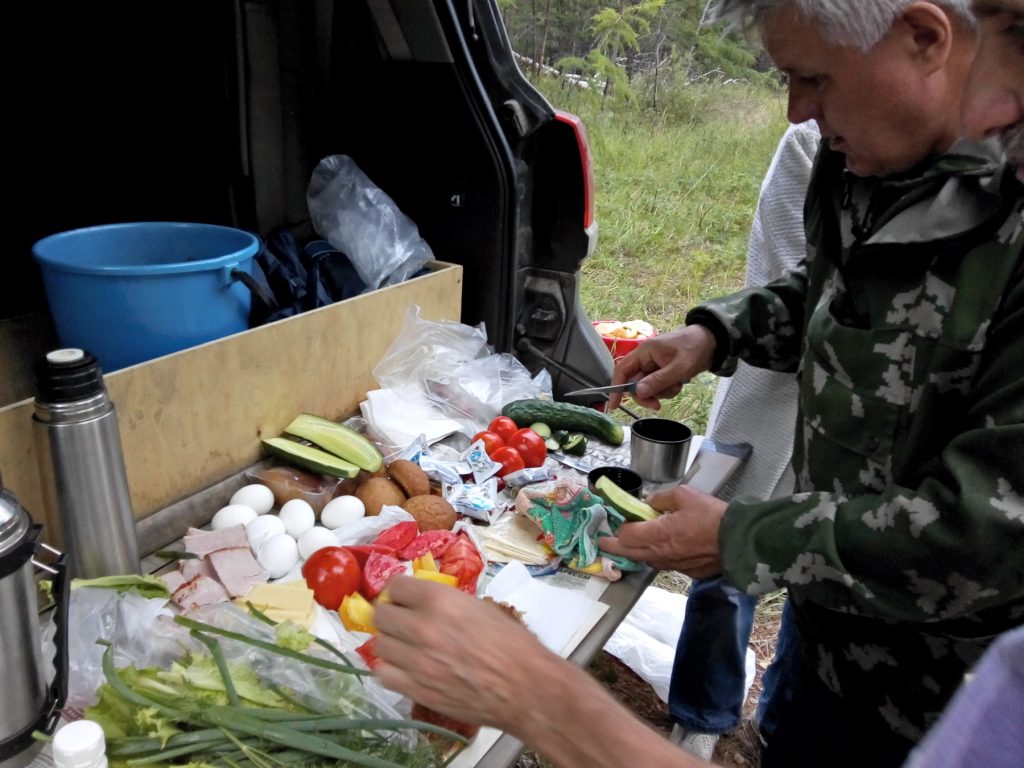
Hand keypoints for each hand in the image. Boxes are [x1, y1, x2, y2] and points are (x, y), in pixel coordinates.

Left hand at [373, 576, 560, 733]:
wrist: (524, 687)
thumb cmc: (512, 644)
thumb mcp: (479, 608)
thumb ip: (445, 602)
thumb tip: (421, 603)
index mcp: (440, 600)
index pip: (395, 586)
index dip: (401, 592)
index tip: (407, 599)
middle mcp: (422, 626)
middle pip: (381, 615)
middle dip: (392, 615)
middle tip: (404, 622)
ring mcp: (416, 660)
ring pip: (380, 644)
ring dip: (392, 643)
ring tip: (408, 647)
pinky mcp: (415, 689)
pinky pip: (383, 673)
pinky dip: (392, 669)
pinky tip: (406, 668)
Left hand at [599, 485, 726, 577]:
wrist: (739, 540)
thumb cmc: (712, 516)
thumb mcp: (684, 495)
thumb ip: (660, 499)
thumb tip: (648, 504)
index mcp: (657, 535)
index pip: (625, 536)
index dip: (620, 528)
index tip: (617, 521)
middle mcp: (661, 554)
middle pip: (629, 553)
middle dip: (614, 547)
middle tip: (604, 542)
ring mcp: (673, 565)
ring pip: (647, 560)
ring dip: (638, 552)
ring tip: (635, 542)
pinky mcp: (687, 572)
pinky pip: (666, 563)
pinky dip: (661, 555)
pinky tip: (666, 546)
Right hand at [608, 325, 715, 409]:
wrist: (712, 342)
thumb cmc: (695, 349)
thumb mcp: (678, 367)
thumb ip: (657, 381)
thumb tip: (637, 392)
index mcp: (644, 352)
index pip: (622, 370)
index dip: (616, 387)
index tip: (615, 405)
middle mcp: (646, 358)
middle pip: (635, 383)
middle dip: (647, 395)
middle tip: (658, 405)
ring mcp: (654, 365)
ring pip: (648, 387)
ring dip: (661, 392)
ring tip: (677, 385)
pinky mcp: (663, 371)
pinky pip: (658, 386)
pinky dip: (668, 389)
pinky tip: (679, 383)